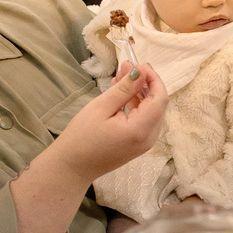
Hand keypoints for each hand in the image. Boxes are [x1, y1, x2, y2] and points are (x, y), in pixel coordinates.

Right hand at [50, 64, 167, 185]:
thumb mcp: (101, 108)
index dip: (153, 79)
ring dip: (137, 93)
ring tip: (119, 76)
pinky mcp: (138, 144)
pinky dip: (134, 105)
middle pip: (156, 104)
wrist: (72, 167)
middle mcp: (149, 138)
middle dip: (144, 84)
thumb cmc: (82, 137)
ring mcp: (145, 142)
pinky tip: (119, 93)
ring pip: (149, 111)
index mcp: (142, 129)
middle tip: (126, 66)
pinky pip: (142, 120)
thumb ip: (124, 89)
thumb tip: (141, 72)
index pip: (160, 99)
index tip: (139, 64)